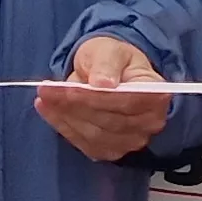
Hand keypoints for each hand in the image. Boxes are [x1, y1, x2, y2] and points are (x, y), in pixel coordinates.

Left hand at [34, 35, 170, 161]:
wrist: (108, 73)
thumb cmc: (112, 59)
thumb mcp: (109, 50)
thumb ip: (106, 64)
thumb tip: (104, 83)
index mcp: (156, 93)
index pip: (127, 102)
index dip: (96, 98)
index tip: (69, 89)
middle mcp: (150, 122)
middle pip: (109, 121)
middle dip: (74, 106)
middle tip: (46, 91)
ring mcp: (132, 140)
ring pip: (94, 135)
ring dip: (65, 118)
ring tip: (45, 98)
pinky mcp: (112, 150)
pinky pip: (85, 144)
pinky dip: (64, 128)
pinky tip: (49, 111)